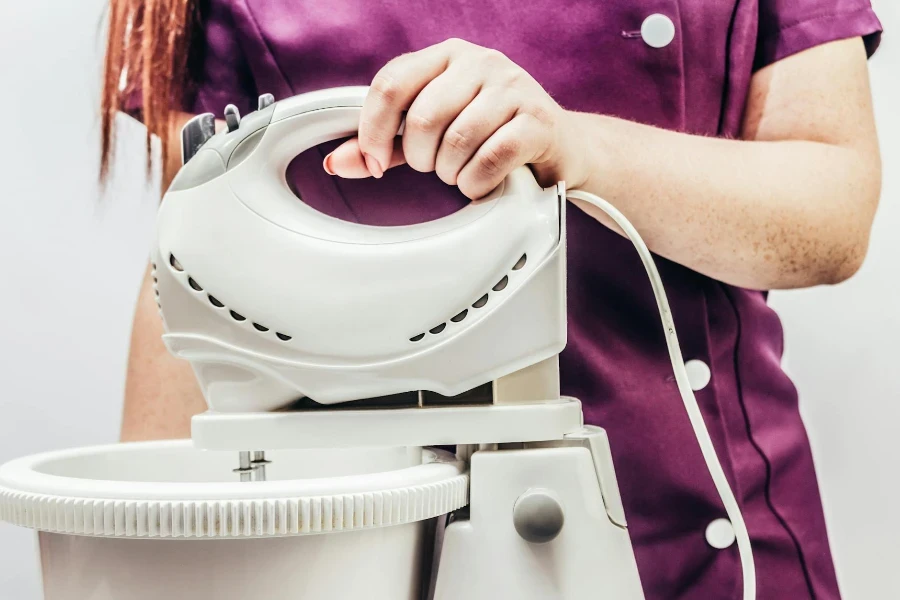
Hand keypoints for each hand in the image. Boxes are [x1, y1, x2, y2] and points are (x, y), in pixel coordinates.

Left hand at [323, 38, 587, 198]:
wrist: (560, 147)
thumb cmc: (490, 136)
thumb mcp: (432, 135)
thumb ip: (387, 145)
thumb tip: (337, 162)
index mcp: (447, 56)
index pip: (391, 83)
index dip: (372, 130)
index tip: (374, 162)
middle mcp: (480, 61)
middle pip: (421, 117)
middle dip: (419, 158)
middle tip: (434, 168)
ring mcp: (513, 87)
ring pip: (455, 140)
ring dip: (450, 173)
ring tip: (462, 174)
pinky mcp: (538, 120)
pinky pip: (489, 158)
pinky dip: (476, 182)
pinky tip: (481, 183)